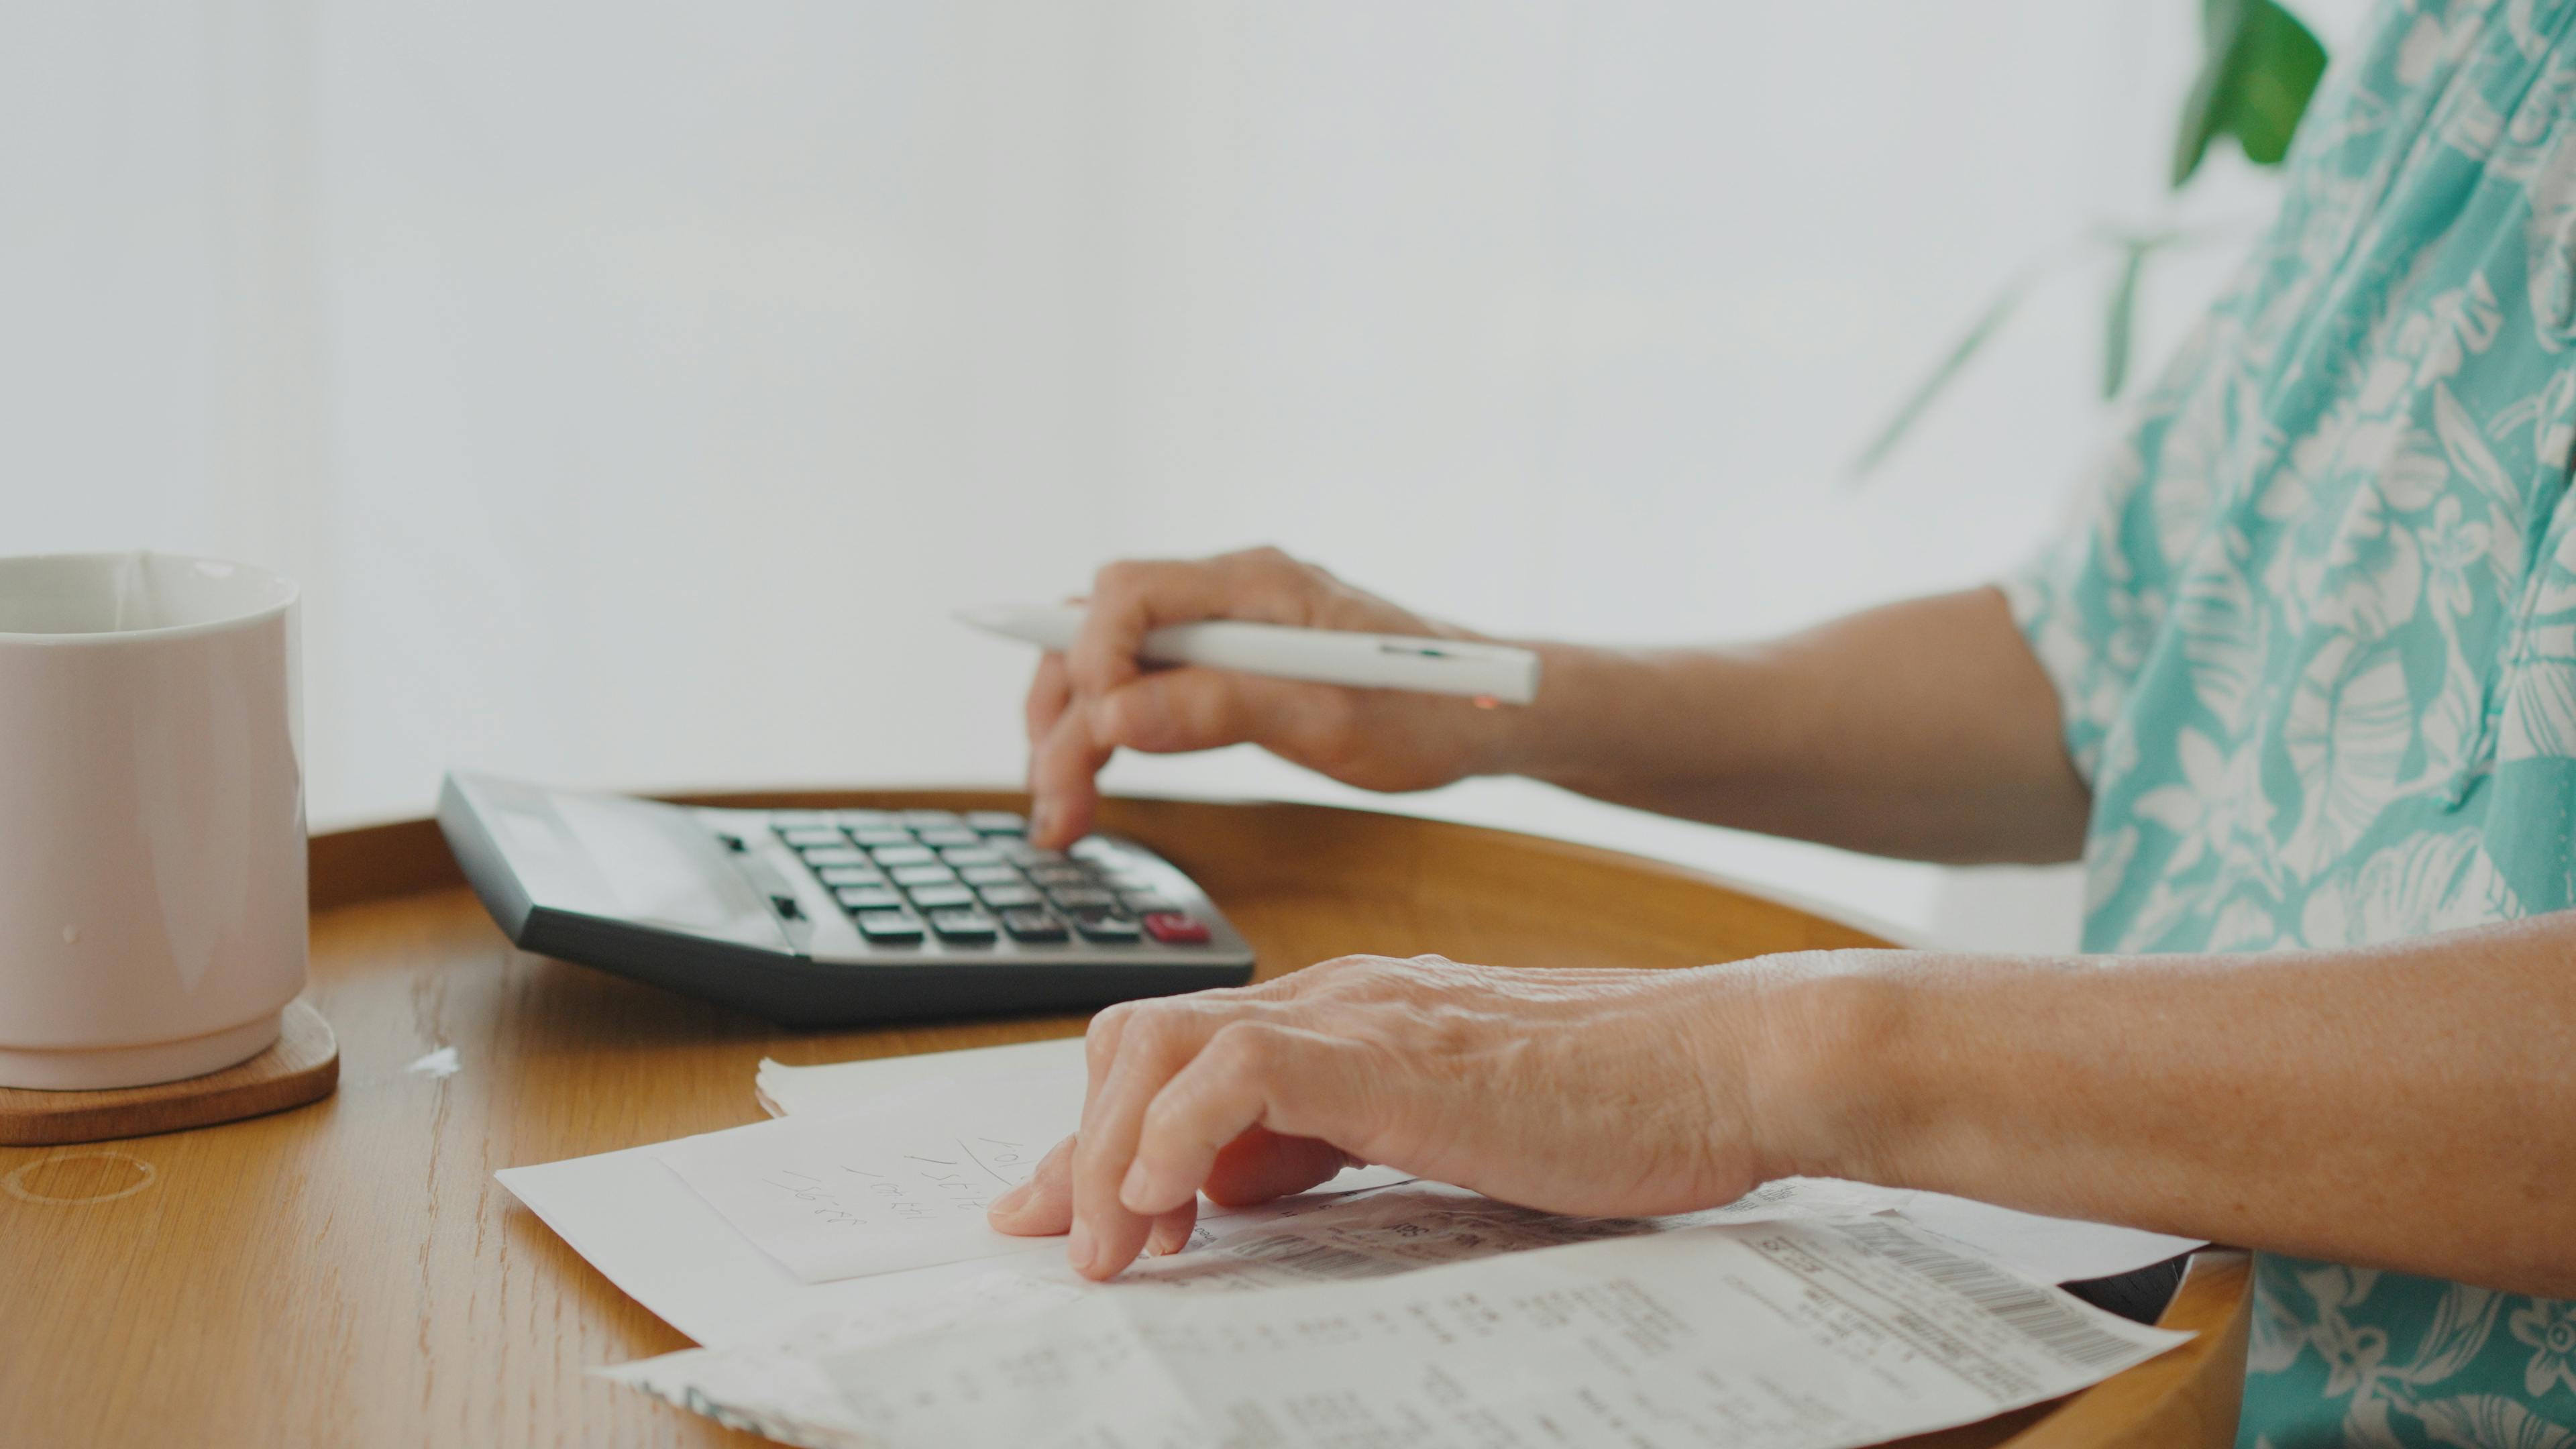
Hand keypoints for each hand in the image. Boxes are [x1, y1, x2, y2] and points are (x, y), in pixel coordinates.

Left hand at [983, 952, 1812, 1280]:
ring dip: (1109, 1153)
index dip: (1098, 1137)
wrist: (1720, 1066)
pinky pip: (1236, 1069)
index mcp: (1343, 1017)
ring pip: (1161, 1044)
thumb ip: (1337, 1141)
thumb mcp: (1442, 1133)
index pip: (1176, 1054)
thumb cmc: (1614, 1105)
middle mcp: (1332, 1000)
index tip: (1056, 1214)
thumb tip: (1239, 1190)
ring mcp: (1358, 1016)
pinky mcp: (1392, 1052)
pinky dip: (1176, 1136)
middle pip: (1140, 1039)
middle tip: (1078, 1249)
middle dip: (1081, 1149)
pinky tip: (1176, 1206)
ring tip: (1117, 1247)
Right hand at [1023, 547, 1515, 846]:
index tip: (1091, 735)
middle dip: (1062, 712)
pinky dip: (1105, 731)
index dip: (1089, 658)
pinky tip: (1090, 780)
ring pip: (1108, 660)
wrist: (1489, 711)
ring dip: (1070, 729)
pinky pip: (1142, 683)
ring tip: (1061, 812)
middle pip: (1099, 627)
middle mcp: (1229, 591)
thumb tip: (1117, 716)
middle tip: (1056, 807)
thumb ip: (1223, 707)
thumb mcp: (1333, 719)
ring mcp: (1224, 625)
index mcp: (1257, 583)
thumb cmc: (1430, 711)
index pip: (1128, 592)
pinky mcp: (1225, 662)